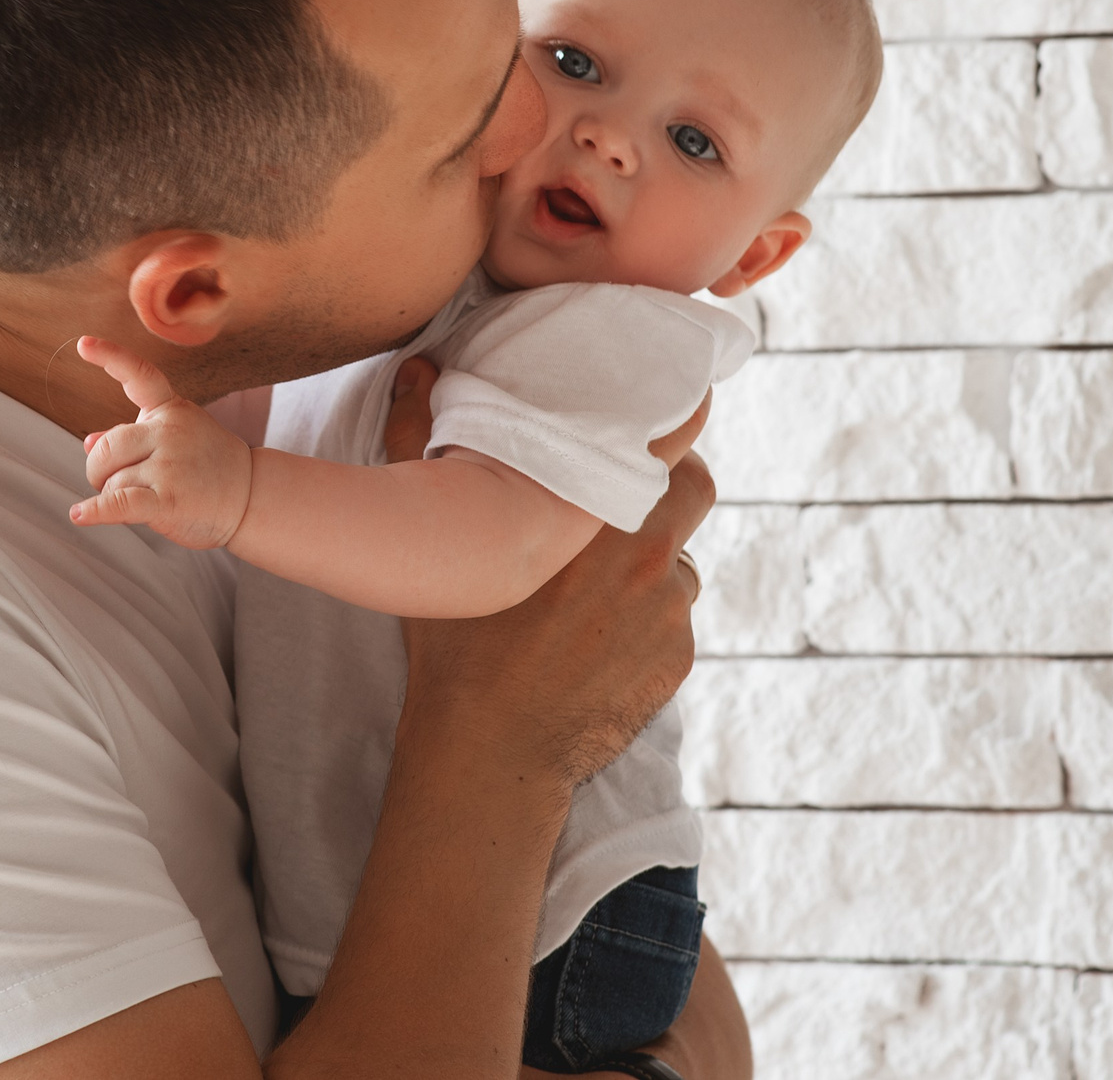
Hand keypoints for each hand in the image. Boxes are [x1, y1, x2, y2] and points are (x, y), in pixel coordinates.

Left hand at [68, 336, 256, 548]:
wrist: (251, 497)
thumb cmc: (208, 468)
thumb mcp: (175, 439)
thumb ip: (133, 438)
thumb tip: (89, 442)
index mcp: (171, 409)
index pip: (139, 376)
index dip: (110, 357)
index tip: (84, 344)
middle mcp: (170, 431)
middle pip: (108, 447)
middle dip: (100, 469)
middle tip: (113, 482)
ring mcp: (171, 465)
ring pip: (112, 480)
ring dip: (115, 495)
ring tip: (147, 497)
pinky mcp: (170, 499)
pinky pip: (120, 502)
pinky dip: (96, 511)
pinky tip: (80, 514)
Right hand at [393, 362, 713, 788]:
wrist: (491, 750)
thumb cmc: (454, 639)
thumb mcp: (435, 530)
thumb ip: (419, 435)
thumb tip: (418, 364)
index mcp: (592, 507)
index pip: (666, 443)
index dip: (659, 433)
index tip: (643, 430)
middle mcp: (645, 550)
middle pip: (694, 490)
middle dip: (669, 489)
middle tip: (622, 503)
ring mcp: (669, 609)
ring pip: (678, 562)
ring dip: (651, 566)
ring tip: (596, 591)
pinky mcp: (678, 657)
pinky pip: (672, 621)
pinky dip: (647, 624)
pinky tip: (597, 643)